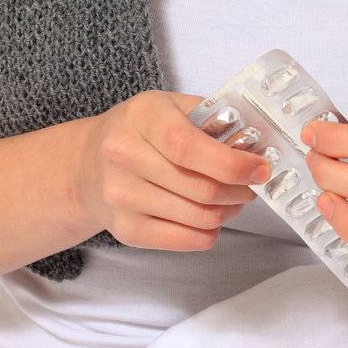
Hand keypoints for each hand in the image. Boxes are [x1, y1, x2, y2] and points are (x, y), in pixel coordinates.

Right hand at [74, 90, 271, 250]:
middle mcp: (124, 156)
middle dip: (239, 190)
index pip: (189, 147)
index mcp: (142, 117)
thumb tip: (256, 148)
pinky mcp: (126, 230)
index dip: (232, 163)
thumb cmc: (140, 131)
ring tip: (232, 199)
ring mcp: (121, 197)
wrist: (87, 165)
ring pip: (199, 217)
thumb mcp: (170, 106)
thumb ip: (212, 120)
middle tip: (251, 185)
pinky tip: (210, 216)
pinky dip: (210, 232)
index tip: (261, 169)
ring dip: (229, 211)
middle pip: (201, 188)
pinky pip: (186, 240)